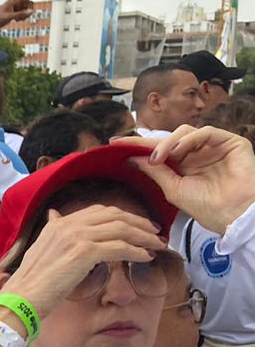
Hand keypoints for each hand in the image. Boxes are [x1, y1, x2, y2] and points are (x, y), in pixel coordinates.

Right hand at [7, 205, 164, 314]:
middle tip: (154, 232)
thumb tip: (54, 216)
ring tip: (156, 244)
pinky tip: (145, 257)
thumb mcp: (41, 250)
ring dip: (143, 237)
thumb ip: (53, 233)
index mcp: (58, 224)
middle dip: (139, 222)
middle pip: (114, 215)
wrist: (22, 297)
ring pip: (121, 229)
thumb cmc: (32, 283)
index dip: (123, 216)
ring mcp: (76, 237)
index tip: (138, 225)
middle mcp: (68, 225)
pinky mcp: (84, 252)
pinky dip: (136, 251)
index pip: (99, 211)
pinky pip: (119, 247)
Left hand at [132, 125, 254, 236]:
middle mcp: (197, 154)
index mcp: (183, 166)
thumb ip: (154, 171)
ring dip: (167, 142)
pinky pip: (205, 132)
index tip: (114, 144)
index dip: (137, 146)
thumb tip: (131, 158)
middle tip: (130, 149)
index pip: (157, 151)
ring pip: (184, 132)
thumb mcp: (172, 189)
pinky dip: (188, 139)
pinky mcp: (230, 142)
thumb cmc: (206, 207)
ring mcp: (213, 146)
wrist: (232, 214)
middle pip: (168, 139)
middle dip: (148, 143)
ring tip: (158, 157)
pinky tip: (176, 151)